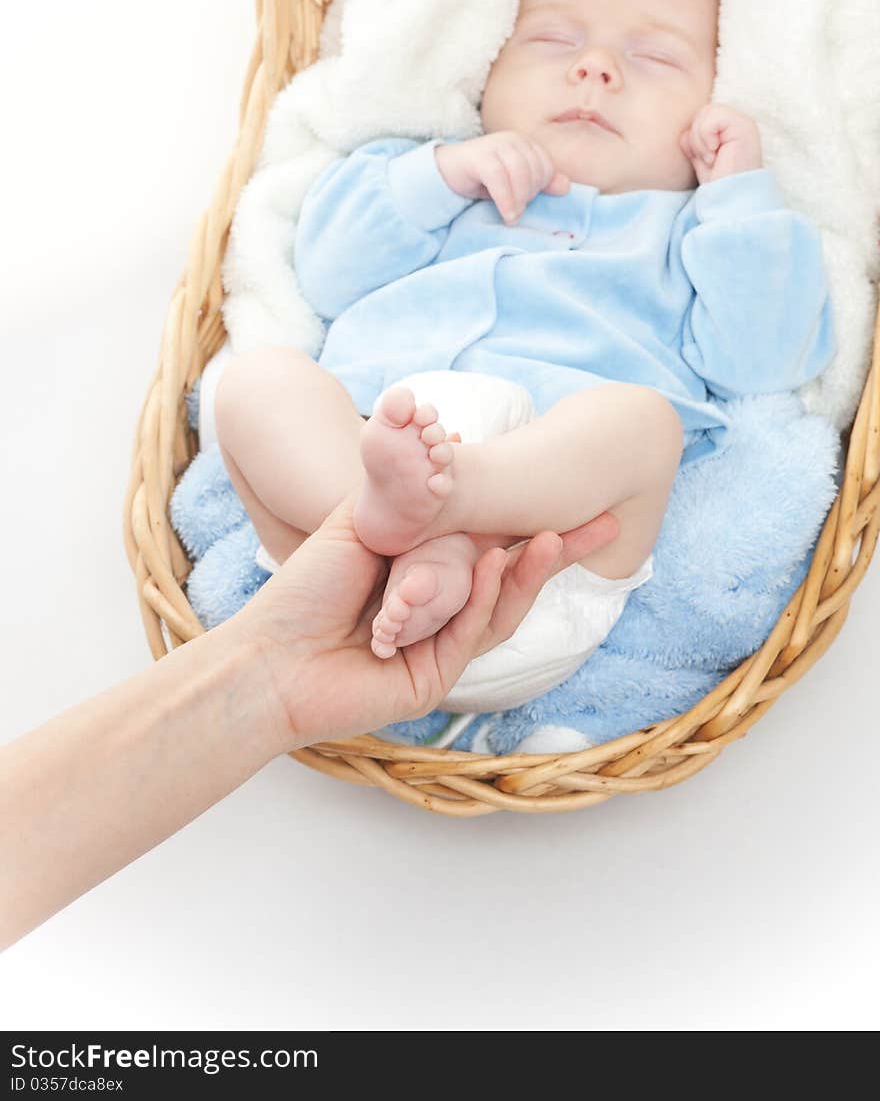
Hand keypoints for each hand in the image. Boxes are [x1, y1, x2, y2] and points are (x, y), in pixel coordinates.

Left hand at [234, 488, 618, 747]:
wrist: (266, 655)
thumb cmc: (305, 589)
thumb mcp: (357, 523)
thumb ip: (406, 492)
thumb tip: (450, 435)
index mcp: (428, 578)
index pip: (493, 545)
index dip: (534, 523)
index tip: (576, 494)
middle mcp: (441, 613)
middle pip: (510, 579)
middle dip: (557, 552)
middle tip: (606, 521)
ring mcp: (439, 649)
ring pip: (496, 609)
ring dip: (525, 574)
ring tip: (551, 537)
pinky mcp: (430, 681)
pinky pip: (466, 637)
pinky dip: (481, 601)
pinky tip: (493, 565)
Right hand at [435, 131, 570, 224]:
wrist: (445, 173)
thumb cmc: (482, 180)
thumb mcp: (514, 184)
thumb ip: (540, 184)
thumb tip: (566, 186)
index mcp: (524, 143)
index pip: (546, 167)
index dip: (540, 188)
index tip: (525, 201)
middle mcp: (512, 140)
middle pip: (534, 170)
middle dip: (528, 195)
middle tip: (516, 209)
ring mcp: (495, 145)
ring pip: (520, 174)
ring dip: (518, 200)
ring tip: (512, 216)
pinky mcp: (479, 156)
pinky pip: (499, 178)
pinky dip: (506, 200)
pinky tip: (506, 214)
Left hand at [679, 103, 762, 184]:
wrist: (730, 200)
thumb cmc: (719, 184)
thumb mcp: (701, 162)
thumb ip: (694, 145)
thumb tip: (684, 134)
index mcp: (731, 129)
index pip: (703, 117)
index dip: (696, 137)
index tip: (706, 160)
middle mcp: (739, 122)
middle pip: (704, 111)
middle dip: (697, 137)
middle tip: (708, 159)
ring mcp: (743, 123)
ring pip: (707, 112)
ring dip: (701, 139)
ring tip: (712, 158)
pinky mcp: (744, 126)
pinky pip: (713, 118)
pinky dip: (706, 137)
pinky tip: (716, 154)